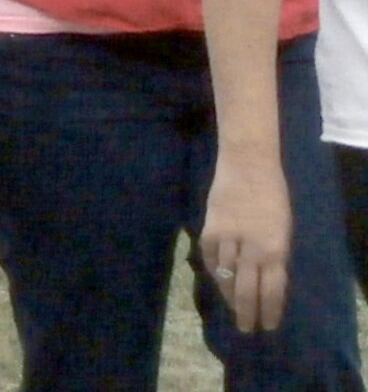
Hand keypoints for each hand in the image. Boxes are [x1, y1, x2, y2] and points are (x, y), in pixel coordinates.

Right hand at [200, 153, 291, 331]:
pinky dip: (212, 270)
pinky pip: (208, 257)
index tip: (267, 326)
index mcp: (275, 248)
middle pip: (246, 288)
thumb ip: (274, 254)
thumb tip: (265, 278)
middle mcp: (251, 247)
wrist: (247, 164)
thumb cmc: (272, 195)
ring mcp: (227, 238)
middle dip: (246, 311)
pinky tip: (216, 279)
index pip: (271, 289)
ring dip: (228, 294)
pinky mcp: (209, 228)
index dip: (268, 310)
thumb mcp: (282, 229)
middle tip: (245, 328)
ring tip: (232, 307)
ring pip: (225, 275)